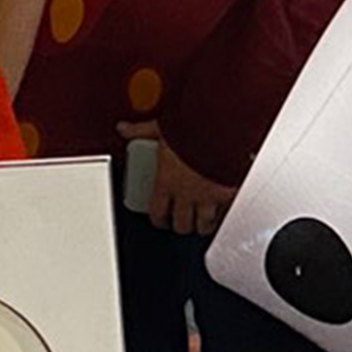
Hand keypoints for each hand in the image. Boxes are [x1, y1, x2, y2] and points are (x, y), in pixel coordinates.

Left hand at [115, 119, 236, 236]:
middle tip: (183, 221)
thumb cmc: (191, 128)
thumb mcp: (161, 127)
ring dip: (203, 224)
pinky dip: (224, 214)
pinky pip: (225, 214)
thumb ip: (141, 130)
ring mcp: (207, 196)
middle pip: (181, 224)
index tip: (161, 218)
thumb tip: (124, 128)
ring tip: (205, 222)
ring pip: (203, 225)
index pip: (158, 212)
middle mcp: (186, 194)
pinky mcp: (228, 193)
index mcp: (166, 181)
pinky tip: (225, 211)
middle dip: (181, 224)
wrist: (220, 126)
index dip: (159, 219)